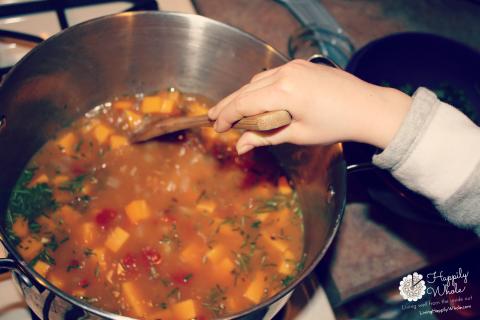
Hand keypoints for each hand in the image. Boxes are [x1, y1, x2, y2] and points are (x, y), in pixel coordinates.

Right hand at [208, 59, 411, 153]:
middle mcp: (285, 73)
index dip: (227, 116)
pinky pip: (271, 75)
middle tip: (213, 117)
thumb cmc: (335, 125)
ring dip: (243, 95)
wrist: (368, 108)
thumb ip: (265, 137)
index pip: (244, 103)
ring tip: (232, 111)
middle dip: (228, 104)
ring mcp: (294, 66)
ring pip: (257, 81)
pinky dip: (259, 88)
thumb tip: (240, 147)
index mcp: (284, 92)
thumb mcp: (297, 135)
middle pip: (246, 89)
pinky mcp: (301, 65)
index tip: (217, 128)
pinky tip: (255, 99)